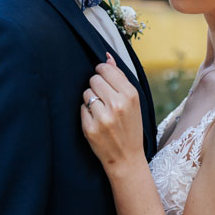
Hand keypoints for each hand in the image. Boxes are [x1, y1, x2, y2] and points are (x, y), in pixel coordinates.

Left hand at [81, 53, 144, 175]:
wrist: (126, 158)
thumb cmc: (130, 126)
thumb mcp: (132, 101)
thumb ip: (119, 77)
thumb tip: (107, 56)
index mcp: (130, 95)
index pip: (105, 69)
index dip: (101, 73)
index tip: (104, 80)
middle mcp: (117, 104)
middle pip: (94, 79)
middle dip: (96, 86)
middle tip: (104, 99)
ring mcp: (103, 117)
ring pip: (86, 93)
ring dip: (90, 100)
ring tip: (101, 111)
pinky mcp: (90, 128)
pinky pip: (81, 108)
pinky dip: (86, 113)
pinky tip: (96, 121)